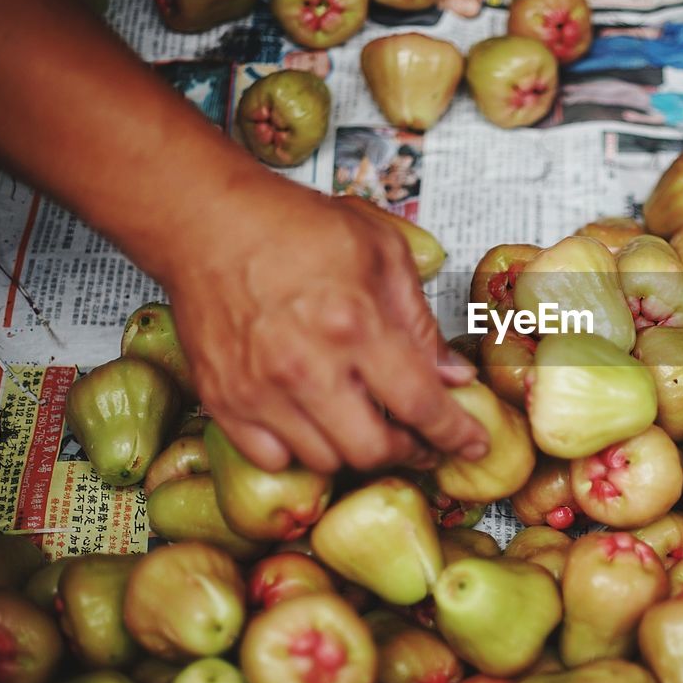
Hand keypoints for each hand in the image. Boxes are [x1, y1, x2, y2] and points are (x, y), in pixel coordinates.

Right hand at [163, 173, 488, 472]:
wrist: (209, 220)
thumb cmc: (296, 227)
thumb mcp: (383, 253)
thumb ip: (420, 321)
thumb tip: (453, 376)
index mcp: (355, 325)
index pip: (421, 404)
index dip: (455, 434)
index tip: (473, 444)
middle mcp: (307, 366)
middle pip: (373, 450)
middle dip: (409, 452)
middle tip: (421, 439)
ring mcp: (260, 389)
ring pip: (325, 461)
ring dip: (355, 451)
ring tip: (367, 423)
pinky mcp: (223, 399)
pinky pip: (272, 459)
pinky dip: (300, 451)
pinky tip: (315, 422)